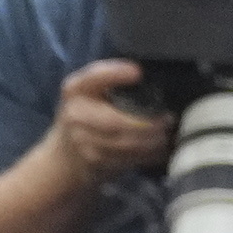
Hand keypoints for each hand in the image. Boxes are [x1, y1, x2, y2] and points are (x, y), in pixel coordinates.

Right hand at [42, 57, 174, 184]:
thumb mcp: (92, 92)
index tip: (137, 72)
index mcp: (76, 89)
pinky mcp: (93, 160)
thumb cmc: (88, 115)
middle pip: (116, 120)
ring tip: (166, 135)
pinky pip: (126, 158)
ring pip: (125, 142)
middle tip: (168, 120)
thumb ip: (112, 81)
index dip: (114, 74)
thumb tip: (149, 76)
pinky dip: (148, 155)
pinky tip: (160, 150)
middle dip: (148, 123)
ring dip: (152, 141)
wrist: (64, 155)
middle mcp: (75, 113)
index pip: (93, 78)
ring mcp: (81, 139)